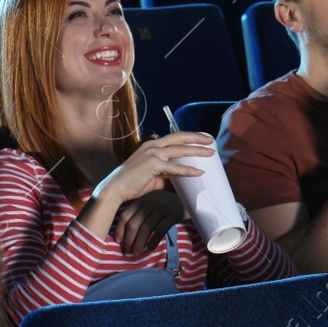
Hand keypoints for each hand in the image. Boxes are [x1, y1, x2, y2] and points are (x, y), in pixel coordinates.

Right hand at [91, 133, 211, 209]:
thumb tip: (183, 184)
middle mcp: (152, 145)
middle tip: (211, 140)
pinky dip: (188, 170)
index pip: (174, 137)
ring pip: (180, 150)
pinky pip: (175, 167)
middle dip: (197, 138)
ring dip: (197, 151)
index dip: (189, 137)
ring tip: (211, 153)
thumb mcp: (155, 178)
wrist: (116, 189)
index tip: (202, 139)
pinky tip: (199, 172)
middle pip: (180, 137)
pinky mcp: (153, 164)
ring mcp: (152, 153)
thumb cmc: (133, 183)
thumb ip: (169, 178)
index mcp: (152, 145)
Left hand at [110, 190, 183, 254]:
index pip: (126, 215)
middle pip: (134, 224)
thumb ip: (143, 211)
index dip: (120, 230)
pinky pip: (159, 230)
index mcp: (143, 198)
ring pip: (145, 229)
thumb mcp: (154, 203)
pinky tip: (150, 249)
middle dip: (130, 240)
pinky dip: (153, 241)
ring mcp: (162, 207)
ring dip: (139, 243)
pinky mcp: (172, 214)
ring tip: (137, 253)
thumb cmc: (170, 203)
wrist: (192, 197)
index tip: (119, 241)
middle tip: (129, 251)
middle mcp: (150, 202)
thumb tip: (130, 231)